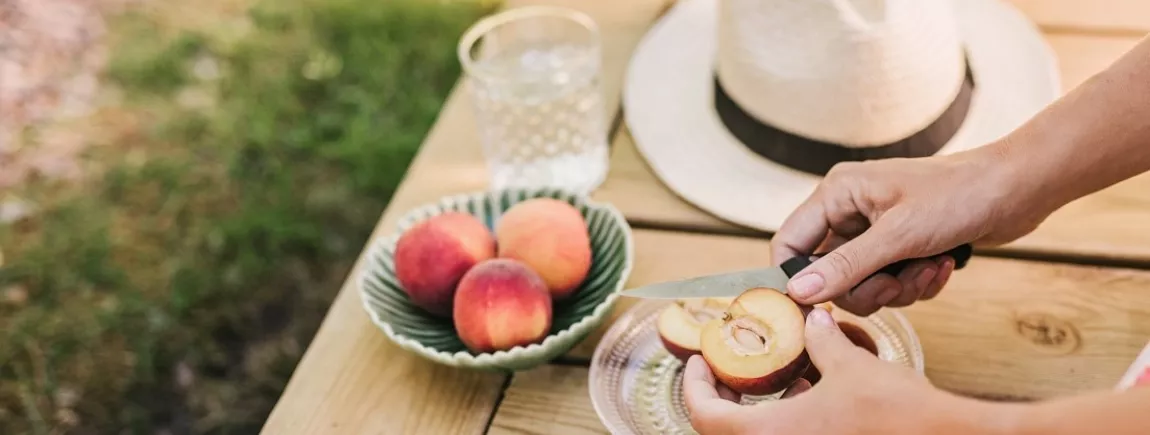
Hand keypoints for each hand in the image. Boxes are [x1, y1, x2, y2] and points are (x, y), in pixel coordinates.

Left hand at [682, 308, 987, 434]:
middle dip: (726, 396)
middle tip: (730, 367)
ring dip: (764, 408)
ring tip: (782, 373)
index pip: (703, 415)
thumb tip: (810, 321)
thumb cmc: (901, 414)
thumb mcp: (851, 366)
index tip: (699, 360)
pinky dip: (794, 419)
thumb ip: (820, 341)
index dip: (693, 385)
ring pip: (764, 434)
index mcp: (773, 434)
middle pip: (726, 429)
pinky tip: (817, 392)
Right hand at [770, 148, 1045, 314]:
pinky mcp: (901, 246)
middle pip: (828, 274)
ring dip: (897, 287)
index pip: (789, 242)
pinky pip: (890, 283)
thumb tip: (798, 292)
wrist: (1018, 188)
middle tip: (896, 282)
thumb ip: (846, 266)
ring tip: (928, 268)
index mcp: (837, 194)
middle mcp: (850, 211)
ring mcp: (876, 230)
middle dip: (866, 287)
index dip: (798, 278)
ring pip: (861, 284)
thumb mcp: (899, 236)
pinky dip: (916, 283)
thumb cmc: (960, 195)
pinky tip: (941, 265)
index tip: (817, 307)